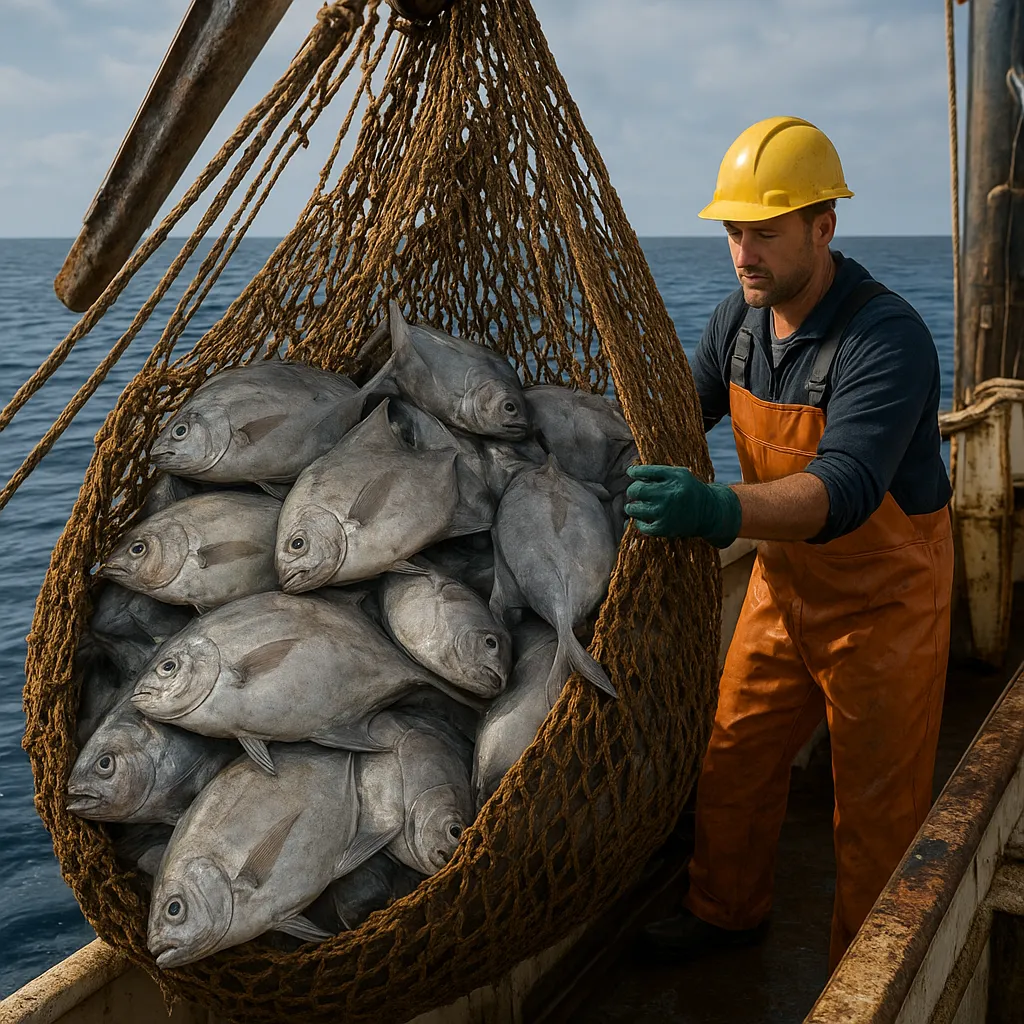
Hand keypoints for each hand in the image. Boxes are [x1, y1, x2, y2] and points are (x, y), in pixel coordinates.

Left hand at [624, 464, 741, 546]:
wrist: (708, 512)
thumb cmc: (688, 490)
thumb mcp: (679, 474)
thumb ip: (658, 472)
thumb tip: (631, 472)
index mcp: (674, 477)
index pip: (645, 471)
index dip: (634, 471)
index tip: (632, 473)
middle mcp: (670, 494)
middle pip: (636, 490)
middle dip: (632, 490)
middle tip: (634, 492)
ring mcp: (667, 512)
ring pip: (634, 509)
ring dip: (631, 507)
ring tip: (635, 506)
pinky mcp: (666, 528)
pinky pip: (642, 526)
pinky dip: (639, 523)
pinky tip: (642, 519)